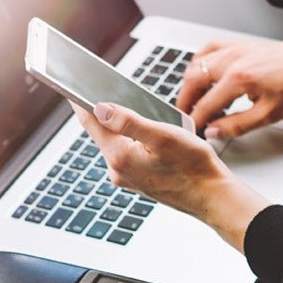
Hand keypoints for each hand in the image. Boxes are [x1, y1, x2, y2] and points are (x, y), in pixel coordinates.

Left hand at [72, 102, 268, 251]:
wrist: (211, 196)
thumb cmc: (193, 166)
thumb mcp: (163, 136)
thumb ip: (129, 122)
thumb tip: (100, 108)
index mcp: (120, 156)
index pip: (91, 122)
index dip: (80, 101)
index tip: (70, 86)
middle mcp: (118, 169)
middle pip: (102, 132)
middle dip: (105, 112)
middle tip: (109, 90)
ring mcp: (128, 177)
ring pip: (117, 142)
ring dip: (123, 127)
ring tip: (139, 112)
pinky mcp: (140, 180)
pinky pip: (129, 153)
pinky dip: (133, 140)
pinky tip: (152, 135)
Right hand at [176, 36, 282, 137]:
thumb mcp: (269, 114)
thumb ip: (236, 125)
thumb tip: (214, 131)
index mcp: (238, 79)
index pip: (205, 104)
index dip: (195, 120)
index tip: (191, 130)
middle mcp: (232, 60)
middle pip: (193, 80)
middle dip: (184, 100)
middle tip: (184, 115)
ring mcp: (235, 49)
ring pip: (197, 62)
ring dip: (190, 81)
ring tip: (193, 99)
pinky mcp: (241, 44)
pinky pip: (211, 48)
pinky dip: (201, 60)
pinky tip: (203, 71)